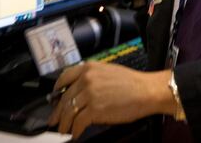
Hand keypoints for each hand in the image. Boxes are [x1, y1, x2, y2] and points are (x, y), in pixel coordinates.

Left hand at [48, 62, 172, 137]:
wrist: (146, 91)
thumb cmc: (133, 83)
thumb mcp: (108, 71)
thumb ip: (92, 78)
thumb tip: (79, 91)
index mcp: (89, 68)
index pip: (64, 77)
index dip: (57, 90)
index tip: (54, 98)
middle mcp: (87, 79)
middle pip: (64, 98)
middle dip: (58, 112)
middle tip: (54, 120)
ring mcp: (89, 94)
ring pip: (68, 112)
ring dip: (65, 124)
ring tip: (64, 130)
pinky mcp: (94, 109)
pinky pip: (78, 122)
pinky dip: (75, 131)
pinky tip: (76, 134)